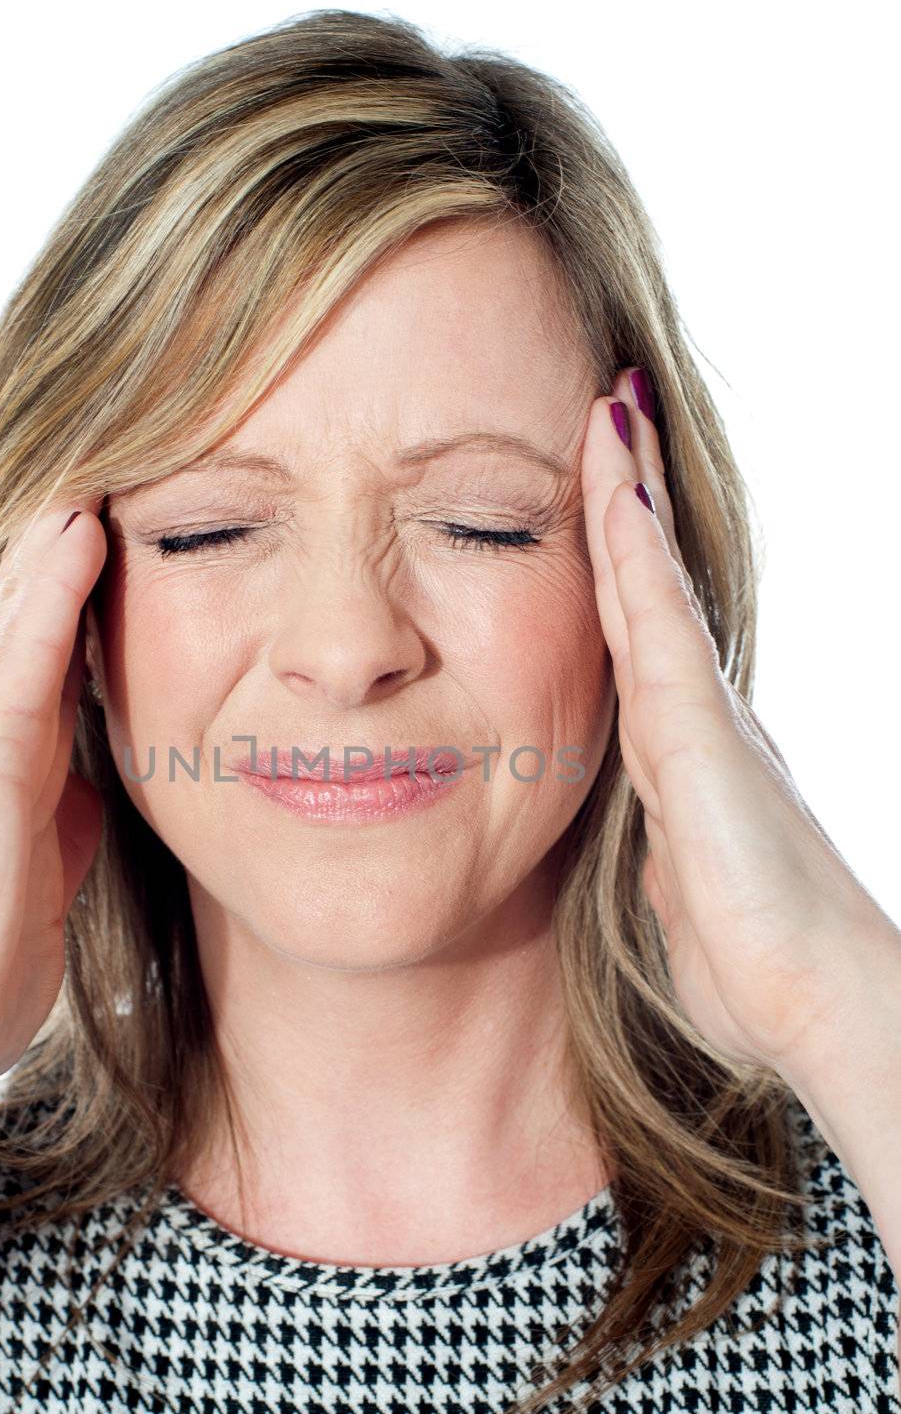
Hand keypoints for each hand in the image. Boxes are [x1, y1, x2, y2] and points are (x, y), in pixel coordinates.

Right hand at [0, 495, 107, 1102]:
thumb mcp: (42, 883)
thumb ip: (66, 831)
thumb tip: (99, 798)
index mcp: (8, 770)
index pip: (55, 663)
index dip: (87, 599)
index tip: (134, 537)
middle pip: (35, 623)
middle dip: (72, 552)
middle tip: (118, 470)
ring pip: (24, 618)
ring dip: (62, 541)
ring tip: (101, 462)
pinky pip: (26, 659)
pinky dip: (52, 591)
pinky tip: (80, 530)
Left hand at [579, 367, 900, 1081]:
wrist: (815, 1002)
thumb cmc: (750, 965)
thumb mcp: (678, 895)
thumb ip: (658, 859)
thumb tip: (650, 855)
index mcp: (681, 752)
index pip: (635, 632)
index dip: (617, 559)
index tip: (599, 489)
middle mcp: (696, 718)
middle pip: (647, 586)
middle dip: (627, 497)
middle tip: (610, 412)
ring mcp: (703, 719)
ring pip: (652, 586)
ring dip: (628, 498)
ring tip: (611, 412)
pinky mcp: (701, 738)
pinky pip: (657, 630)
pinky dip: (635, 561)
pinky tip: (614, 498)